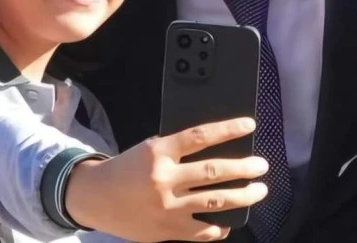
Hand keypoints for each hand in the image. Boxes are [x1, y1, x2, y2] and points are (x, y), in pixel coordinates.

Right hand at [65, 117, 267, 241]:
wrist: (95, 198)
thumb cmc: (128, 168)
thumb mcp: (150, 149)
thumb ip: (179, 149)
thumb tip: (219, 145)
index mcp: (159, 152)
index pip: (200, 136)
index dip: (228, 129)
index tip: (250, 125)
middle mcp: (164, 178)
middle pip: (213, 172)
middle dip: (244, 168)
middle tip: (262, 165)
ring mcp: (166, 207)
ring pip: (214, 202)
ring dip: (242, 196)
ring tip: (259, 190)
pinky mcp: (165, 230)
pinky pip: (200, 232)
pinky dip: (218, 228)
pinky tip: (229, 223)